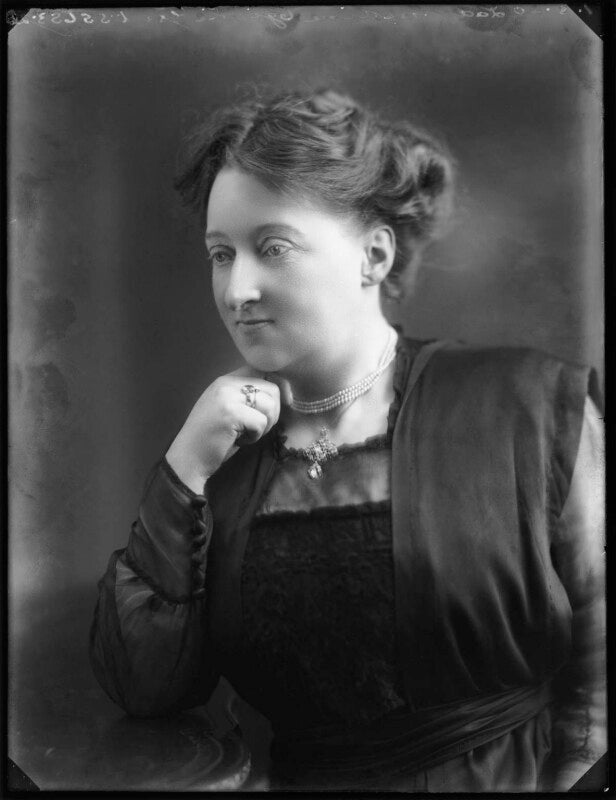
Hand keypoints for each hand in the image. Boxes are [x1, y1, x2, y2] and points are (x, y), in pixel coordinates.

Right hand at [165, 367, 281, 492]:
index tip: (284, 402)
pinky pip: (261, 422)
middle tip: (258, 428)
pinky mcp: (230, 413)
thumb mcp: (230, 409)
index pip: (263, 370)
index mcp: (226, 380)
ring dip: (265, 425)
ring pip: (269, 405)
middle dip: (273, 412)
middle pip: (271, 388)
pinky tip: (240, 440)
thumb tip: (282, 393)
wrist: (188, 459)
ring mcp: (227, 397)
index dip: (278, 385)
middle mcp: (226, 383)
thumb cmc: (212, 438)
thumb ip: (248, 396)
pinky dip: (255, 436)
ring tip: (247, 433)